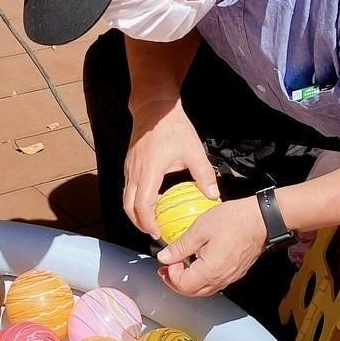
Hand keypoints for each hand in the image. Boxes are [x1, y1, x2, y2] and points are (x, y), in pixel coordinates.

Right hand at [123, 98, 218, 238]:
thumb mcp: (193, 150)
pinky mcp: (130, 165)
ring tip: (152, 222)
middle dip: (139, 223)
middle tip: (154, 233)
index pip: (142, 205)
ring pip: (126, 198)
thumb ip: (203, 174)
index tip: (158, 233)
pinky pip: (129, 188)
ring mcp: (130, 168)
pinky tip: (152, 202)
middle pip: (128, 206)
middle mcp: (135, 172)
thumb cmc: (174, 127)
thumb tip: (213, 196)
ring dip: (136, 213)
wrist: (154, 107)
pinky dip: (137, 200)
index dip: (148, 222)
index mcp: (149, 171)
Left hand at [156, 198, 266, 296]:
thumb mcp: (200, 228)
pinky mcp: (235, 273)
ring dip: (188, 282)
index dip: (170, 276)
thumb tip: (164, 257)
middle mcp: (220, 279)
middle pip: (191, 292)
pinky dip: (201, 279)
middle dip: (176, 282)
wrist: (263, 219)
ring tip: (180, 266)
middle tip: (167, 268)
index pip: (182, 285)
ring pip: (203, 290)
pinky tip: (198, 264)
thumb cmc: (235, 220)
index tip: (167, 261)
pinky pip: (214, 283)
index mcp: (210, 271)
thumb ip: (180, 246)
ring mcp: (229, 277)